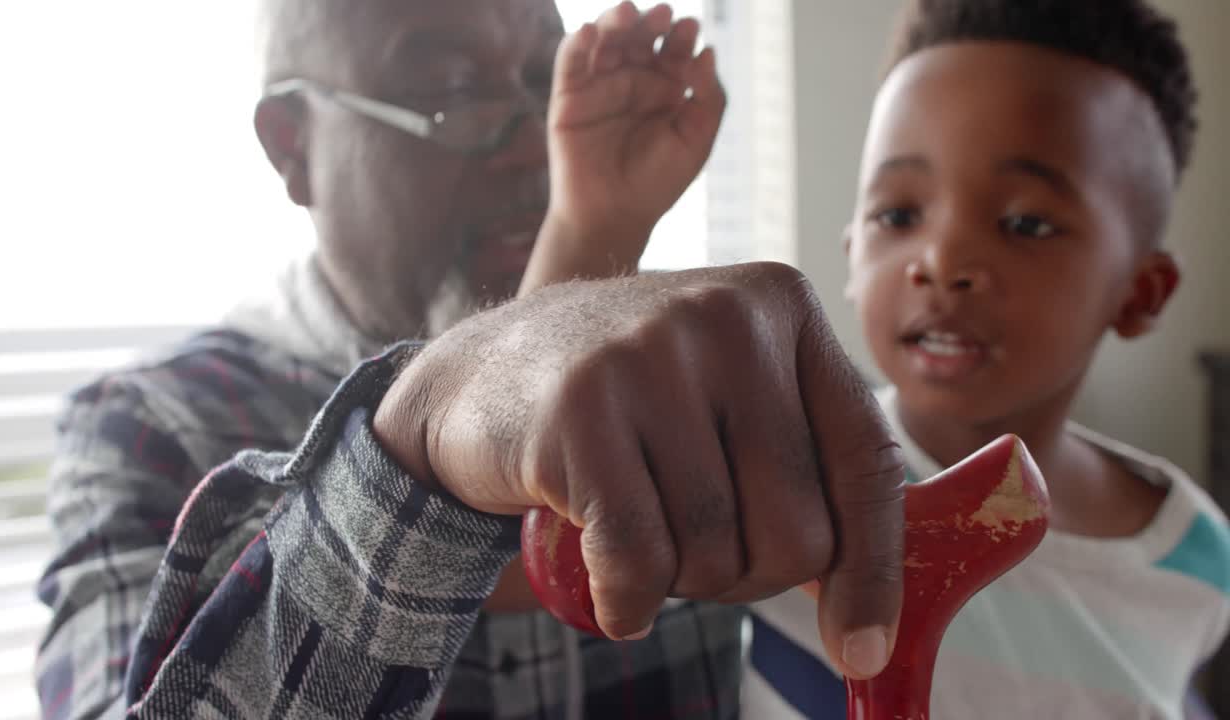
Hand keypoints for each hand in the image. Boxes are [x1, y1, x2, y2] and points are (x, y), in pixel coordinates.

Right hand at [374, 263, 905, 677]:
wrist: (482, 372)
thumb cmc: (627, 401)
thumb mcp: (727, 395)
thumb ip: (801, 467)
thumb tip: (864, 610)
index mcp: (783, 306)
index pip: (865, 459)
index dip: (874, 570)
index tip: (861, 646)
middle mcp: (726, 318)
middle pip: (797, 530)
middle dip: (747, 575)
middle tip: (692, 546)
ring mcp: (649, 357)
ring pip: (715, 555)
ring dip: (676, 581)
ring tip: (637, 524)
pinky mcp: (578, 411)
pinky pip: (638, 563)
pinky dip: (626, 601)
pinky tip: (607, 580)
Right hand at [523, 2, 723, 293]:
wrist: (613, 217)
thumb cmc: (657, 183)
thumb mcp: (696, 141)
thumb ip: (709, 98)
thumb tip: (709, 51)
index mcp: (666, 88)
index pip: (675, 49)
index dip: (682, 35)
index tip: (689, 29)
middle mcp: (633, 81)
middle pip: (640, 36)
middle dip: (652, 21)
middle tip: (663, 14)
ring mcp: (599, 86)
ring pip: (605, 40)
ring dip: (615, 21)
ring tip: (627, 11)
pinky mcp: (568, 98)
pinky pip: (570, 63)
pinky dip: (576, 44)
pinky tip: (590, 31)